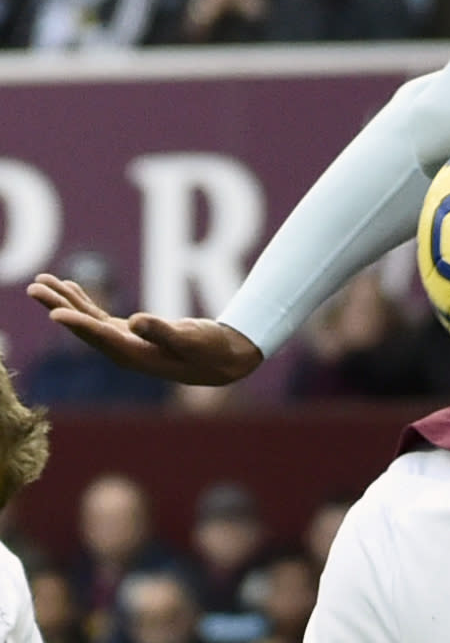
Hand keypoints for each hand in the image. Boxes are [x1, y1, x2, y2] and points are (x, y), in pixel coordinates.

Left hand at [26, 275, 263, 385]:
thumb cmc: (211, 350)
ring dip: (63, 300)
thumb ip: (164, 331)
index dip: (77, 323)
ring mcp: (123, 342)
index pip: (100, 337)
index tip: (53, 312)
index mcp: (135, 355)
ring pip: (86, 319)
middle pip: (83, 326)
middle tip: (33, 287)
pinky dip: (83, 301)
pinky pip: (97, 316)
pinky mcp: (129, 334)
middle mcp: (122, 351)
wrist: (222, 361)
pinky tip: (70, 288)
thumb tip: (135, 321)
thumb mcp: (192, 339)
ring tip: (41, 281)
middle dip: (57, 305)